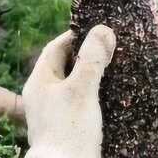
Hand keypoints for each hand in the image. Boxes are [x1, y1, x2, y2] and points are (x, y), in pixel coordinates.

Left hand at [22, 25, 116, 157]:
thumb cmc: (70, 129)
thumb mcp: (81, 89)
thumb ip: (92, 58)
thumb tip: (103, 29)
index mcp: (39, 82)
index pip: (55, 48)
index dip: (76, 36)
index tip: (98, 29)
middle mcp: (45, 95)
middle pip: (67, 65)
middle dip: (89, 54)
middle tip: (112, 46)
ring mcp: (57, 111)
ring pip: (77, 83)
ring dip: (95, 74)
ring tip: (118, 65)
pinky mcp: (71, 125)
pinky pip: (84, 101)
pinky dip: (98, 92)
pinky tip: (115, 91)